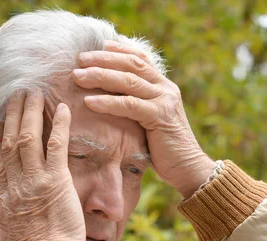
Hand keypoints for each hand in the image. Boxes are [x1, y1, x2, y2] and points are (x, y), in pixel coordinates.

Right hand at [0, 92, 85, 240]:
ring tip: (34, 93)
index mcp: (2, 196)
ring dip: (32, 112)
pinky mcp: (57, 181)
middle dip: (13, 114)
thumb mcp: (4, 239)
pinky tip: (63, 108)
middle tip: (17, 95)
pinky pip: (56, 146)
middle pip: (10, 140)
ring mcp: (35, 179)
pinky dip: (59, 125)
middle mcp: (15, 183)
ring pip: (29, 137)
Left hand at [71, 41, 215, 197]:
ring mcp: (164, 101)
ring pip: (128, 81)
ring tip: (78, 76)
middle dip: (103, 59)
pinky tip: (89, 101)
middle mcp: (166, 88)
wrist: (188, 167)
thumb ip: (138, 106)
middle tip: (80, 59)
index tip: (99, 46)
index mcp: (164, 86)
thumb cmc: (165, 149)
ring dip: (100, 76)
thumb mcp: (151, 121)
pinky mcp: (160, 116)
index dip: (120, 50)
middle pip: (131, 65)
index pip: (141, 59)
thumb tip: (113, 98)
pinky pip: (129, 104)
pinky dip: (107, 102)